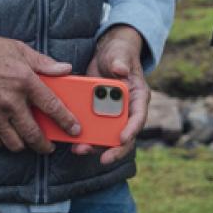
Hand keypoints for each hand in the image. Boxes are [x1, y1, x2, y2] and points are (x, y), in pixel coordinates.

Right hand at [0, 32, 77, 153]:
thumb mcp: (19, 49)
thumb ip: (44, 63)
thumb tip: (65, 69)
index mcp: (24, 81)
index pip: (52, 107)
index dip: (66, 121)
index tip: (75, 130)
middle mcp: (10, 101)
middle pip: (33, 134)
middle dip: (45, 145)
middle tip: (49, 146)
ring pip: (14, 143)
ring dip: (25, 145)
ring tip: (28, 140)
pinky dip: (3, 142)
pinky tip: (8, 135)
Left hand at [70, 25, 147, 165]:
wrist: (108, 55)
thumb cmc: (119, 54)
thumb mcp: (119, 54)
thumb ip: (120, 61)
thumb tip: (120, 69)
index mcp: (138, 98)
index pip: (139, 118)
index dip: (132, 130)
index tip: (122, 139)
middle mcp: (128, 111)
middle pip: (125, 136)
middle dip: (114, 149)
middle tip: (103, 158)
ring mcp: (114, 115)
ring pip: (108, 137)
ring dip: (95, 146)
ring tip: (80, 150)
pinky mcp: (100, 115)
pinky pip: (94, 130)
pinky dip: (85, 137)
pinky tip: (73, 143)